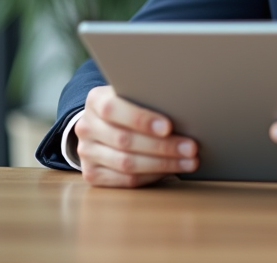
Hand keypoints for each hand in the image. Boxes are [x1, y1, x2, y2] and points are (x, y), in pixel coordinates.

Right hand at [74, 85, 198, 187]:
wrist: (104, 125)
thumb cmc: (129, 106)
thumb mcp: (134, 95)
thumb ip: (149, 99)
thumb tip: (184, 109)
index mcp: (95, 100)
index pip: (113, 109)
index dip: (141, 119)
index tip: (168, 127)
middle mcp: (86, 126)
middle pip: (124, 140)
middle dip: (162, 146)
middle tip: (191, 147)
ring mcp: (86, 152)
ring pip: (126, 163)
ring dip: (163, 164)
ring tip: (188, 161)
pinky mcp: (92, 174)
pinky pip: (125, 180)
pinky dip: (152, 176)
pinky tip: (171, 171)